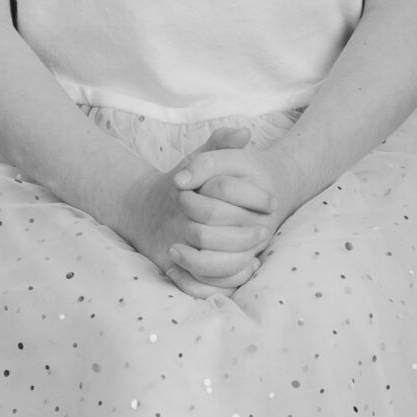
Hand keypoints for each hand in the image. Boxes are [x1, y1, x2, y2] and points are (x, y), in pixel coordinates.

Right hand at [121, 127, 272, 299]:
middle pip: (209, 236)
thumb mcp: (198, 157)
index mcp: (183, 193)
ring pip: (203, 263)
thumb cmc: (183, 183)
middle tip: (266, 230)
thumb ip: (220, 142)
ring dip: (235, 261)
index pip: (219, 197)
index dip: (252, 199)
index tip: (273, 202)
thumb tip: (244, 132)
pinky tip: (245, 270)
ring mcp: (172, 247)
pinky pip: (197, 283)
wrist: (143, 209)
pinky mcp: (172, 267)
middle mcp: (175, 222)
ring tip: (257, 254)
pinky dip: (221, 282)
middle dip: (244, 235)